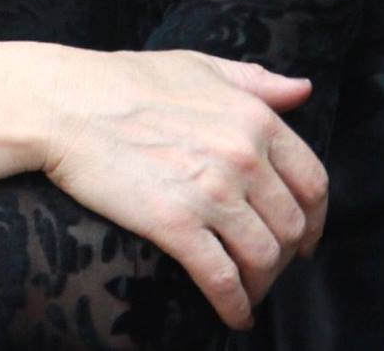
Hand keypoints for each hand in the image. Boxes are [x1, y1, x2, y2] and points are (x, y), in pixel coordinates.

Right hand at [38, 49, 323, 330]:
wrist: (67, 104)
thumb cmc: (128, 81)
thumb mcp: (202, 67)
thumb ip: (257, 82)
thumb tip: (303, 90)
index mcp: (255, 119)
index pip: (312, 181)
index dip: (316, 218)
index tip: (306, 237)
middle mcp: (243, 157)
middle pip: (292, 226)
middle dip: (288, 256)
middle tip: (271, 268)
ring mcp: (211, 192)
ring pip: (265, 257)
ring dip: (263, 284)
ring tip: (249, 292)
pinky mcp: (175, 225)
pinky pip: (222, 279)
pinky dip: (234, 306)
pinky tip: (233, 315)